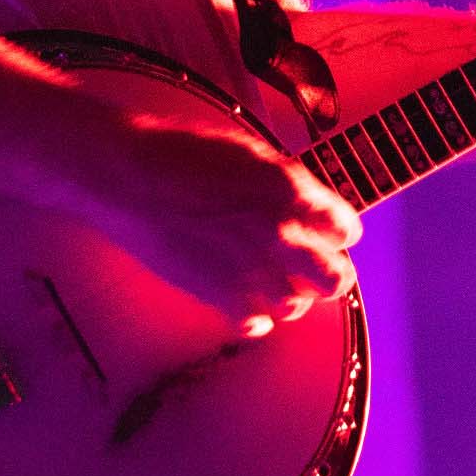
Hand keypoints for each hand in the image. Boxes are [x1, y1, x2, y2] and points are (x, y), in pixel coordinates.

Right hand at [91, 115, 360, 332]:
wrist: (129, 176)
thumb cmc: (183, 152)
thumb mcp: (250, 152)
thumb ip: (289, 184)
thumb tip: (312, 207)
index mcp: (290, 191)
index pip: (346, 228)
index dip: (338, 229)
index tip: (330, 230)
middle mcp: (279, 233)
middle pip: (336, 279)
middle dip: (331, 271)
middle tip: (314, 263)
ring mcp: (250, 269)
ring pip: (298, 306)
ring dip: (291, 292)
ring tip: (274, 277)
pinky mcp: (219, 296)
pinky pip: (257, 323)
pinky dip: (256, 313)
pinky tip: (246, 295)